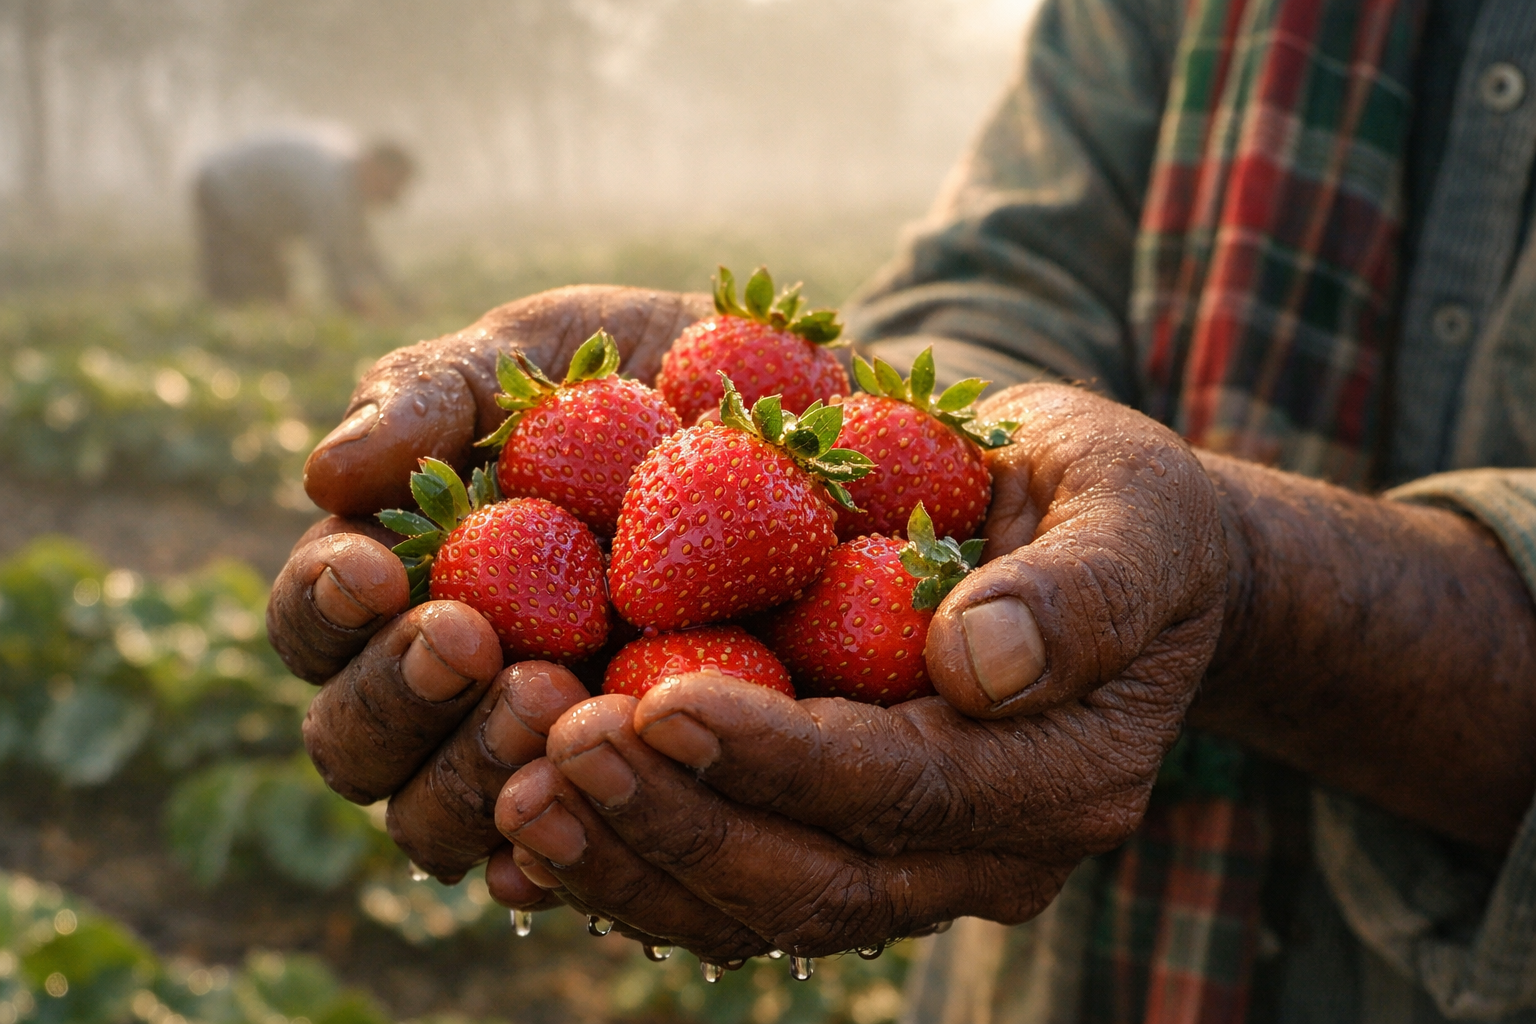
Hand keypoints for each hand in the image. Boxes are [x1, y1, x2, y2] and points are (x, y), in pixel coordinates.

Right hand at [267, 287, 708, 880]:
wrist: (791, 422)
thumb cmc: (640, 378)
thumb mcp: (540, 356)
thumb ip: (434, 394)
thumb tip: (326, 475)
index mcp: (400, 587)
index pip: (311, 625)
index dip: (323, 608)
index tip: (376, 568)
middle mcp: (447, 689)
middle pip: (357, 744)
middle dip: (399, 698)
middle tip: (470, 642)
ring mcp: (530, 750)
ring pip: (442, 818)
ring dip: (474, 770)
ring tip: (550, 695)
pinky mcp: (623, 793)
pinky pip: (568, 859)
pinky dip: (557, 854)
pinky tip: (587, 816)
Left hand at [490, 383, 1232, 958]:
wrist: (1103, 549)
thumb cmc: (1121, 508)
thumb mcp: (1133, 509)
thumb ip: (1080, 590)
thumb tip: (982, 664)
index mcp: (1060, 776)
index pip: (901, 791)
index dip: (775, 759)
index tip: (655, 698)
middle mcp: (987, 848)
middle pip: (814, 880)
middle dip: (677, 824)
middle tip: (553, 751)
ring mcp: (913, 860)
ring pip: (757, 907)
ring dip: (630, 860)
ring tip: (515, 795)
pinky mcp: (845, 838)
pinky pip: (729, 883)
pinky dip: (631, 860)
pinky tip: (528, 821)